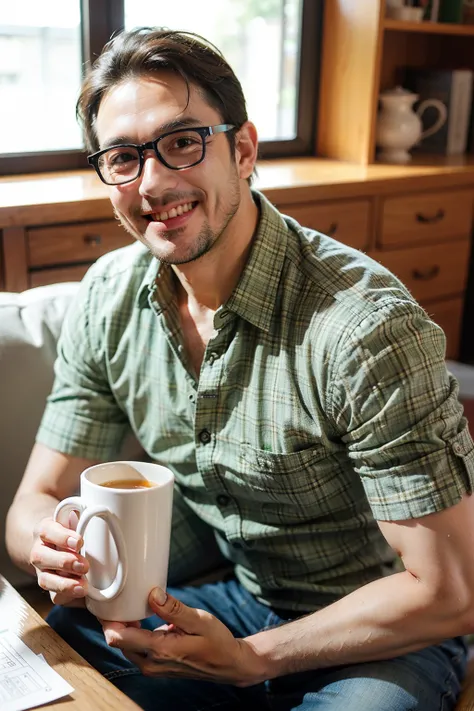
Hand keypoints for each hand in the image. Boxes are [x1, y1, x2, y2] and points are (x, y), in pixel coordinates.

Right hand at [30, 515, 88, 605]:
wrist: (55, 543)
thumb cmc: (71, 529)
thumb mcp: (75, 517)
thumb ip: (84, 516)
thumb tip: (100, 513)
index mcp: (46, 529)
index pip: (48, 530)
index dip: (62, 537)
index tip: (80, 541)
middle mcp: (40, 550)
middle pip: (42, 557)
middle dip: (64, 563)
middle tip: (85, 565)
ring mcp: (42, 571)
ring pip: (45, 580)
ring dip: (64, 585)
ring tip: (83, 587)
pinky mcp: (51, 587)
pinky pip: (54, 597)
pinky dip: (68, 598)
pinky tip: (81, 596)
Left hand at [101, 587, 268, 686]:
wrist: (228, 664)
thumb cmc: (217, 641)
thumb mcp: (199, 620)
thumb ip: (173, 609)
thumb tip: (152, 594)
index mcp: (160, 650)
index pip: (118, 637)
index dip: (108, 619)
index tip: (108, 600)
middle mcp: (151, 663)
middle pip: (118, 642)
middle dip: (114, 621)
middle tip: (118, 598)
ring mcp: (153, 668)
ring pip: (126, 646)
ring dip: (124, 628)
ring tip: (129, 605)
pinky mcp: (156, 667)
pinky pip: (136, 650)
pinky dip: (134, 635)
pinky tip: (141, 619)